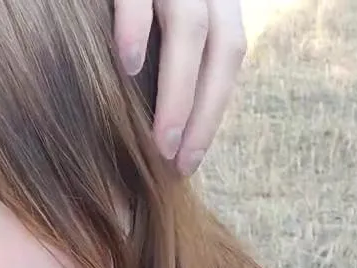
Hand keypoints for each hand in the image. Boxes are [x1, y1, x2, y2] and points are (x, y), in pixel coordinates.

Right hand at [113, 0, 247, 174]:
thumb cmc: (134, 2)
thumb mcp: (163, 21)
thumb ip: (172, 56)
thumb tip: (167, 126)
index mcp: (215, 2)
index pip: (228, 59)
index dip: (213, 112)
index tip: (187, 162)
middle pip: (221, 49)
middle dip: (202, 111)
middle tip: (175, 160)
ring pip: (190, 28)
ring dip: (177, 90)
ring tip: (160, 138)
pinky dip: (136, 30)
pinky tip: (128, 66)